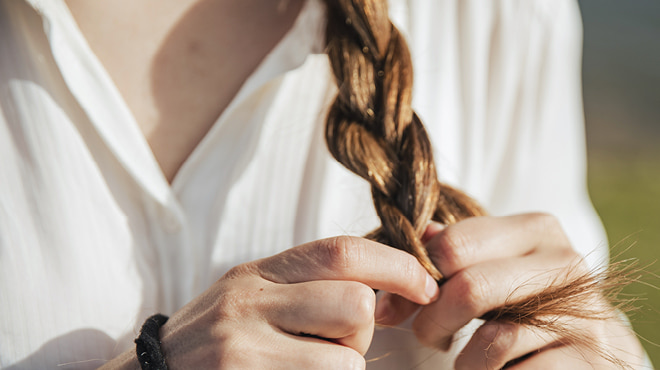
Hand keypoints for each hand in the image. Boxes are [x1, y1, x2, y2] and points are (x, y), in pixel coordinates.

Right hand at [103, 236, 438, 368]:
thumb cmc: (214, 340)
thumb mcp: (252, 297)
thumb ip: (307, 286)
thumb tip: (388, 289)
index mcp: (257, 273)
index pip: (342, 252)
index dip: (396, 265)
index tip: (424, 285)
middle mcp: (248, 302)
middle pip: (354, 303)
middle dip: (362, 330)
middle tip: (335, 343)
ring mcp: (242, 348)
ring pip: (346, 359)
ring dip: (343, 367)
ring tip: (306, 366)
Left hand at [374, 214, 645, 368]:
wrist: (587, 347)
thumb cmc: (522, 303)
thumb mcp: (489, 267)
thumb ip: (450, 252)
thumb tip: (403, 248)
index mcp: (534, 230)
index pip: (454, 245)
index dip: (414, 279)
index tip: (395, 307)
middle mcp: (564, 263)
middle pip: (470, 289)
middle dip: (433, 322)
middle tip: (429, 338)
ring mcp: (582, 313)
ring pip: (494, 340)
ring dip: (466, 363)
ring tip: (467, 363)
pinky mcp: (589, 358)